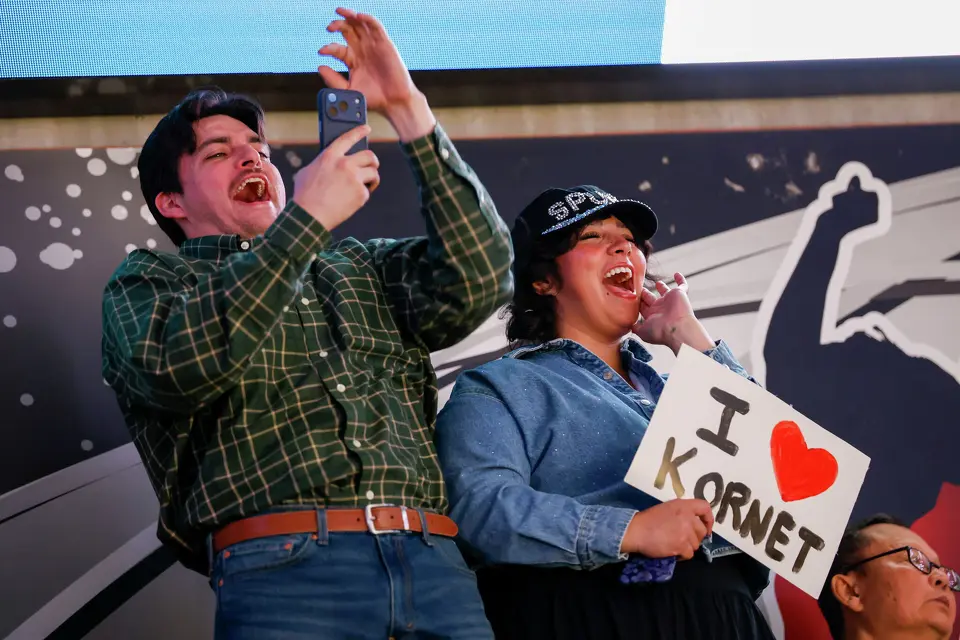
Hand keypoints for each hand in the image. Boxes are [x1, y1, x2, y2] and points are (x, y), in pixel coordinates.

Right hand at [292, 125, 378, 230]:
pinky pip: (368, 191)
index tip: (366, 128)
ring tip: (364, 185)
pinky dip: (362, 196)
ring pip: (373, 173)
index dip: (359, 131)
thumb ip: (322, 164)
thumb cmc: (305, 196)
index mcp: (329, 156)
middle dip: (372, 161)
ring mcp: (354, 178)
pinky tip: (351, 200)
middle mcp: (344, 164)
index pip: (348, 138)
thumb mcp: (307, 172)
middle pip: (369, 155)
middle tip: (371, 166)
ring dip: (371, 179)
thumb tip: (330, 164)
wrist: (310, 215)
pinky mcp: (361, 193)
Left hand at [319, 8, 434, 139]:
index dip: (329, 48)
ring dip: (349, 16)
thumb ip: (333, 80)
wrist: (393, 102)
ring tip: (340, 12)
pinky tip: (358, 16)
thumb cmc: (373, 99)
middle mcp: (362, 50)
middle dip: (337, 25)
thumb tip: (320, 67)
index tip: (322, 51)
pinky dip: (367, 18)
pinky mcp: (385, 44)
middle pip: (347, 30)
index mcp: (353, 60)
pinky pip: (376, 26)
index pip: (337, 48)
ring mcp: (373, 46)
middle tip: (329, 28)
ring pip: (359, 24)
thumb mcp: (348, 91)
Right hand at [620, 499, 713, 559]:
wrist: (636, 531)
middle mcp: (687, 517)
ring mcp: (685, 532)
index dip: (708, 519)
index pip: (705, 507)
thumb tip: (691, 523)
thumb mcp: (667, 508)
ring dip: (688, 547)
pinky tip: (673, 552)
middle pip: (702, 530)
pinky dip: (682, 555)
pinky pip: (690, 554)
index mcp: (683, 505)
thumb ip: (681, 512)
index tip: (706, 526)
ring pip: (696, 544)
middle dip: (695, 537)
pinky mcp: (681, 545)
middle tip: (684, 539)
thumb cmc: (648, 519)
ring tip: (675, 545)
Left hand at [632, 273, 712, 353]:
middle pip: (650, 298)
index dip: (636, 302)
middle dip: (645, 294)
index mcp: (651, 315)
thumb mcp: (642, 331)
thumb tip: (628, 326)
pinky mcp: (679, 294)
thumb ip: (635, 327)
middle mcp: (660, 308)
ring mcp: (669, 301)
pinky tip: (677, 274)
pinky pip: (682, 285)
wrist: (676, 328)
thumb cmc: (659, 331)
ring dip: (661, 287)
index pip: (642, 307)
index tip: (628, 295)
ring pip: (664, 291)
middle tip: (637, 286)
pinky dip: (680, 280)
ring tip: (656, 282)